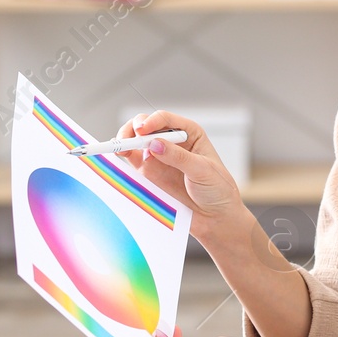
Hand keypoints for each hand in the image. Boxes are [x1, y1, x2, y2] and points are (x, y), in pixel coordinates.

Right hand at [116, 110, 244, 235]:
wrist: (215, 216)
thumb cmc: (217, 189)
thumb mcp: (202, 170)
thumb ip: (179, 157)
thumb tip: (154, 144)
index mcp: (190, 133)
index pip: (166, 120)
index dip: (152, 121)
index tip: (142, 130)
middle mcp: (172, 142)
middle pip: (147, 126)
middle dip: (135, 129)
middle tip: (128, 139)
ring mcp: (159, 157)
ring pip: (136, 140)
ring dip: (126, 140)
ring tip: (121, 148)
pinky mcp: (150, 173)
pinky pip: (132, 159)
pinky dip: (123, 155)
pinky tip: (119, 154)